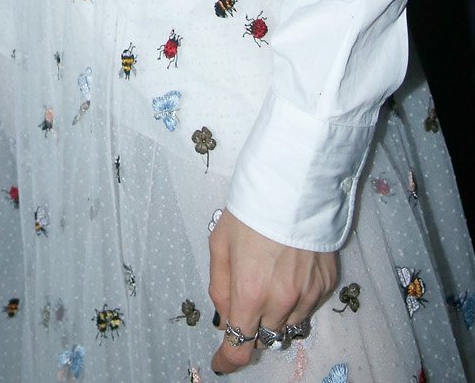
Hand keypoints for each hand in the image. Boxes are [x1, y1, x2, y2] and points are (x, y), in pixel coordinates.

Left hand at [208, 209, 336, 373]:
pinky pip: (308, 305)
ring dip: (275, 316)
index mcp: (250, 294)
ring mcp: (308, 296)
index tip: (220, 362)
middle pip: (265, 338)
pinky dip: (296, 299)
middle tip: (245, 304)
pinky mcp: (327, 284)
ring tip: (269, 282)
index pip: (240, 348)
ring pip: (289, 325)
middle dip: (251, 329)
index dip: (227, 360)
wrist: (294, 185)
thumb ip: (219, 287)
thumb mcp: (219, 244)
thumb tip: (225, 318)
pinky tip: (289, 271)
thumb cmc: (250, 211)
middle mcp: (282, 303)